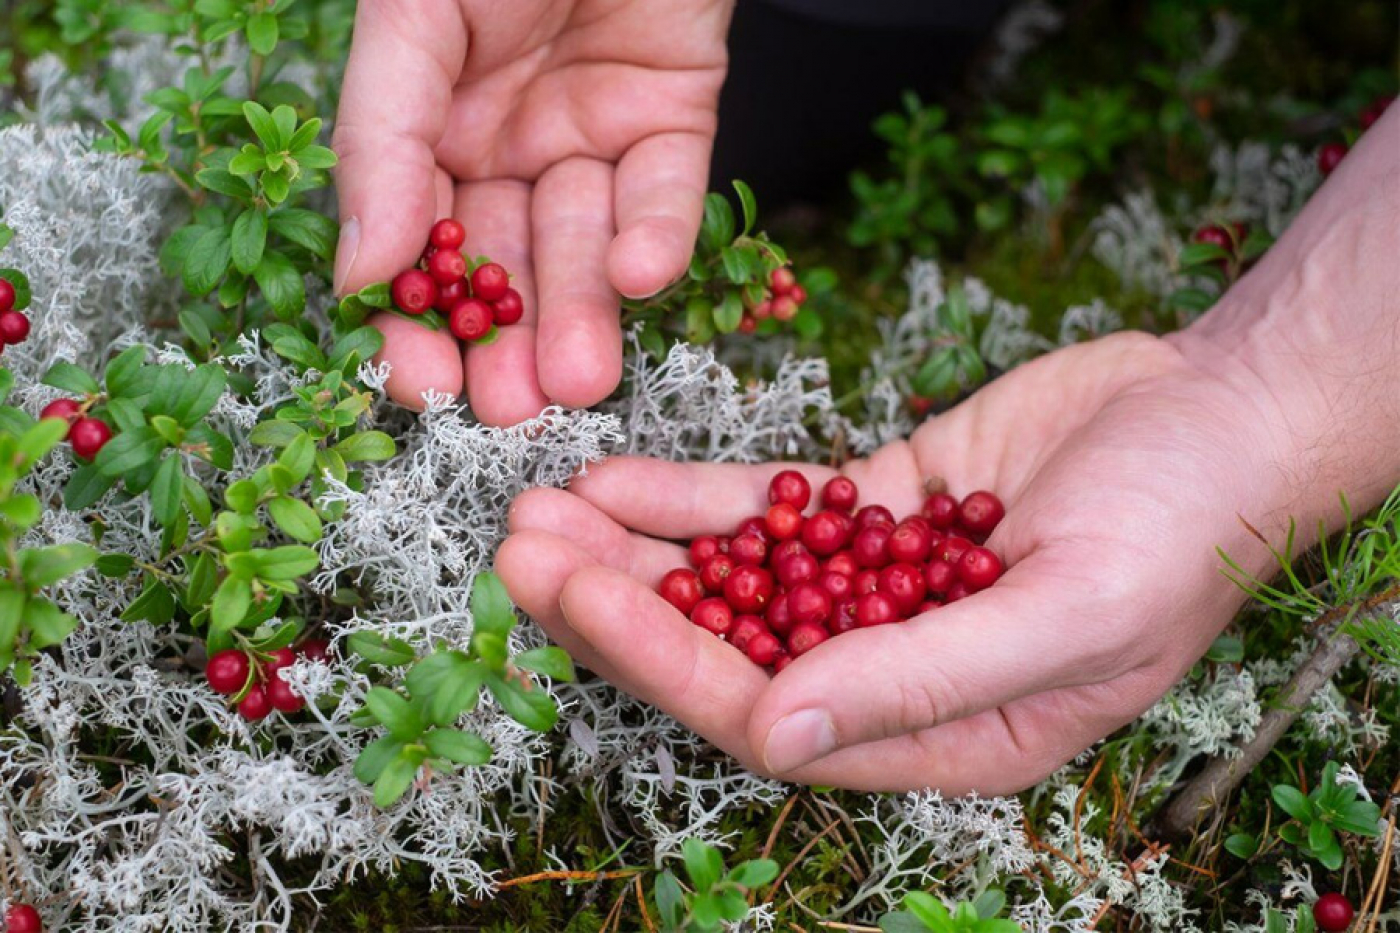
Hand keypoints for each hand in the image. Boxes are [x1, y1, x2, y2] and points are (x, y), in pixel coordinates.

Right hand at [332, 0, 732, 422]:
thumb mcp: (410, 21)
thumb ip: (381, 140)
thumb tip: (358, 276)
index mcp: (424, 123)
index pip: (413, 242)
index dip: (413, 318)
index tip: (416, 386)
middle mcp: (504, 141)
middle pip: (502, 262)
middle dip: (506, 339)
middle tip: (510, 409)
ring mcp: (589, 132)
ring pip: (583, 244)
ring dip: (582, 312)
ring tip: (581, 378)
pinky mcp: (672, 116)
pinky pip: (664, 189)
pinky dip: (656, 233)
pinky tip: (638, 276)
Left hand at [496, 331, 1309, 792]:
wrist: (1220, 415)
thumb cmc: (1177, 530)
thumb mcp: (1067, 616)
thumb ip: (919, 681)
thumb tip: (777, 738)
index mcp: (939, 734)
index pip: (769, 713)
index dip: (665, 661)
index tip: (575, 599)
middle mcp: (891, 670)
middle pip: (727, 647)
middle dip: (620, 602)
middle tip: (518, 550)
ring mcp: (876, 587)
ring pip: (731, 578)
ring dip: (636, 547)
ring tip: (539, 507)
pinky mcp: (877, 509)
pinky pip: (770, 511)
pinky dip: (695, 499)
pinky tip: (618, 478)